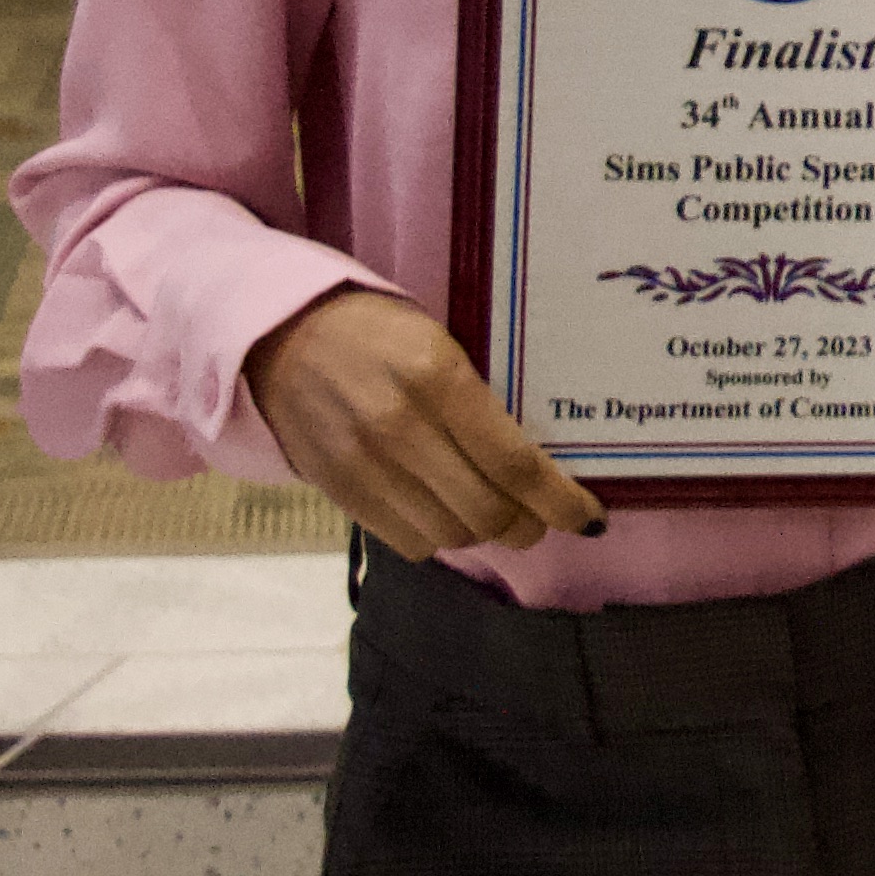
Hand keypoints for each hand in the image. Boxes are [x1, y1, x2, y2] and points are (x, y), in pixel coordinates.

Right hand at [249, 286, 601, 560]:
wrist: (286, 337)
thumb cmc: (382, 333)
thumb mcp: (445, 348)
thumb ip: (482, 404)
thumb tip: (535, 463)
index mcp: (439, 380)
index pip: (514, 463)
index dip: (559, 500)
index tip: (588, 517)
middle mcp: (401, 430)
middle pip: (485, 512)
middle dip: (528, 526)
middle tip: (544, 519)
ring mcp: (364, 467)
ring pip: (448, 535)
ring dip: (483, 535)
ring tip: (498, 516)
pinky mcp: (338, 492)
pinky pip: (406, 542)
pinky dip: (439, 538)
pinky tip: (448, 515)